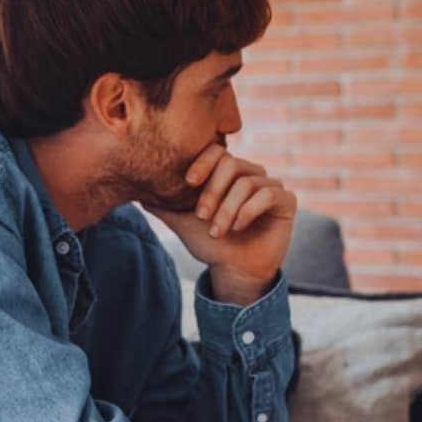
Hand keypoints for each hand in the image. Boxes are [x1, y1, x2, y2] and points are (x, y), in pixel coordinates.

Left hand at [144, 144, 295, 304]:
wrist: (233, 269)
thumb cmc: (210, 244)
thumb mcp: (181, 222)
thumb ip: (162, 205)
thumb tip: (136, 192)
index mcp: (226, 173)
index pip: (216, 151)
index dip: (202, 162)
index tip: (188, 182)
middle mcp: (249, 173)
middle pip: (231, 164)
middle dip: (212, 192)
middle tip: (201, 216)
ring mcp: (270, 185)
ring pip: (247, 183)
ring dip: (228, 209)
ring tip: (217, 231)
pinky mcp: (286, 200)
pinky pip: (268, 194)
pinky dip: (248, 212)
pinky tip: (238, 228)